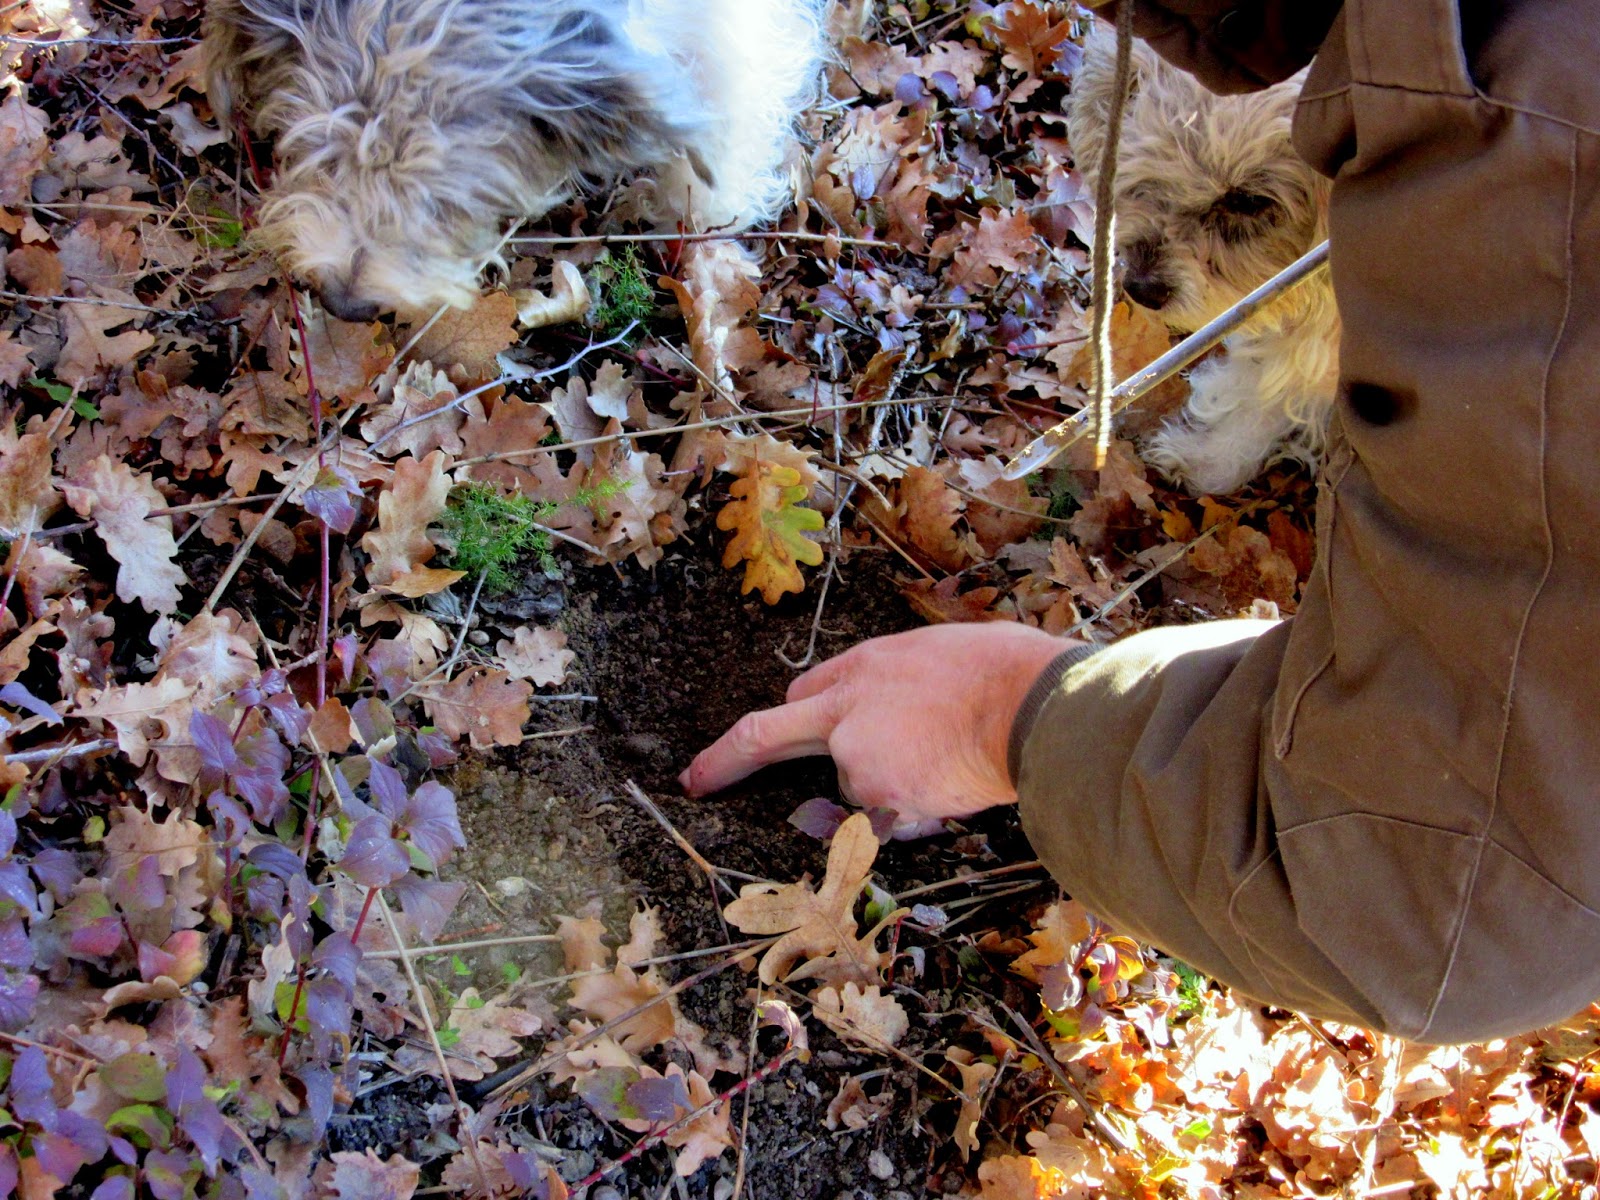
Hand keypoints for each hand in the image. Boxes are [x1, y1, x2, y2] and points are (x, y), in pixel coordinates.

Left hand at [680, 623, 1075, 831]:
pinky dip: (914, 811)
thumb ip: (901, 682)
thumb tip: (903, 706)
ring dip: (889, 788)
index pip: (804, 695)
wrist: (1029, 708)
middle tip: (692, 781)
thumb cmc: (1004, 672)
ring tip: (947, 765)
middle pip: (764, 736)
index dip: (797, 720)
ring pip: (856, 788)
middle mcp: (845, 710)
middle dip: (722, 761)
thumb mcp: (940, 649)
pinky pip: (889, 816)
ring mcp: (855, 758)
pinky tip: (951, 786)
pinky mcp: (877, 799)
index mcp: (864, 665)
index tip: (767, 738)